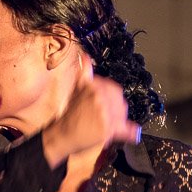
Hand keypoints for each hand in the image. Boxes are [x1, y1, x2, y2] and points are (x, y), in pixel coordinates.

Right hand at [42, 51, 140, 165]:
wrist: (63, 133)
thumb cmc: (70, 114)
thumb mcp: (77, 88)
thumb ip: (84, 73)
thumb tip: (85, 57)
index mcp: (94, 86)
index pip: (115, 90)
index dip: (114, 99)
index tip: (109, 106)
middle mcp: (99, 97)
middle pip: (120, 102)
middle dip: (117, 110)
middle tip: (109, 117)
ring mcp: (103, 112)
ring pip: (122, 115)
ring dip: (119, 120)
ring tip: (108, 125)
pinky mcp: (106, 128)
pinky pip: (123, 129)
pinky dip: (129, 132)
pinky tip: (127, 133)